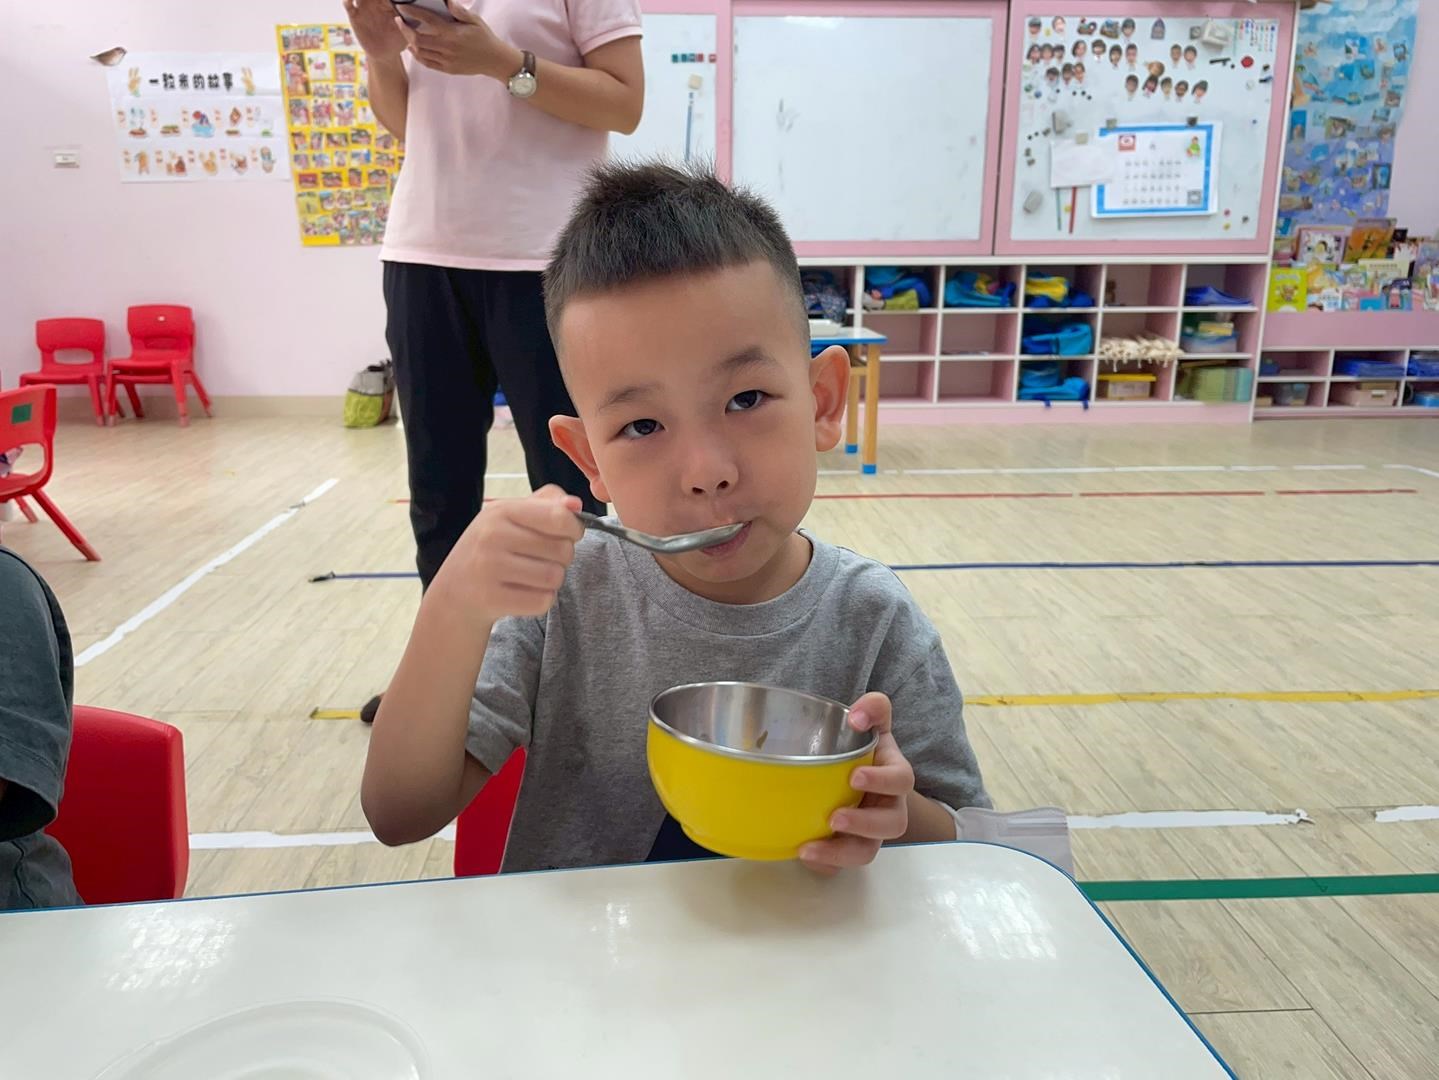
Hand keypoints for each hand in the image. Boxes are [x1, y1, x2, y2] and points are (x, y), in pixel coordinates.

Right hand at [343, 0, 406, 60]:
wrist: (385, 54)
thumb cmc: (398, 40)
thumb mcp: (407, 30)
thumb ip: (412, 22)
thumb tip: (422, 16)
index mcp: (387, 3)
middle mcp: (374, 3)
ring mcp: (364, 8)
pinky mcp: (355, 16)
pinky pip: (349, 5)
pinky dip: (347, 1)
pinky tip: (350, 0)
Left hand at [396, 3, 518, 78]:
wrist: (494, 60)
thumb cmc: (484, 38)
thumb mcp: (475, 20)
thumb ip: (459, 11)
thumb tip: (447, 0)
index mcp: (452, 33)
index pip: (428, 20)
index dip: (412, 13)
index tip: (402, 8)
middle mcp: (447, 47)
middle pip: (418, 38)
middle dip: (405, 29)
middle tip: (399, 21)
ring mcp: (446, 60)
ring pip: (420, 52)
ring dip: (410, 42)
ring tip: (405, 33)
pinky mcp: (447, 69)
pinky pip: (427, 63)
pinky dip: (417, 55)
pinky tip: (413, 48)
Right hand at [430, 485, 584, 627]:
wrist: (455, 590)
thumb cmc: (491, 548)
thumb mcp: (512, 516)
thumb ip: (547, 503)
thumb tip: (575, 504)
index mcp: (501, 510)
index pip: (559, 517)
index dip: (574, 528)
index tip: (569, 534)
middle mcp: (492, 536)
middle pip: (563, 550)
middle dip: (562, 557)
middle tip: (543, 559)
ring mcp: (489, 568)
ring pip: (555, 577)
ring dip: (553, 580)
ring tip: (533, 576)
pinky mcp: (492, 599)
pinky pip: (543, 601)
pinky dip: (541, 600)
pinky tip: (524, 592)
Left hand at [799, 692, 915, 875]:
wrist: (856, 779)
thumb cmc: (862, 750)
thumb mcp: (872, 724)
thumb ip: (874, 708)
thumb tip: (856, 714)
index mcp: (893, 776)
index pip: (900, 780)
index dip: (882, 781)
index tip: (854, 777)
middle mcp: (887, 807)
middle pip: (890, 825)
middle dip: (864, 824)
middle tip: (834, 817)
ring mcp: (869, 833)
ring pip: (866, 852)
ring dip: (840, 852)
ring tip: (810, 848)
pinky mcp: (849, 849)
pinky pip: (841, 867)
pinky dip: (824, 865)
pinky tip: (804, 855)